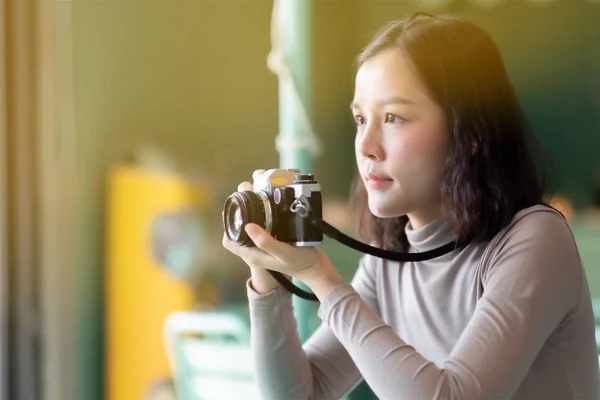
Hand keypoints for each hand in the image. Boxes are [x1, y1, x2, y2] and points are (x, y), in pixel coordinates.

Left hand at [222, 169, 338, 284]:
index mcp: (253, 255)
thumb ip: (266, 242)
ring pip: (250, 224)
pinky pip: (262, 223)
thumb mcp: (283, 253)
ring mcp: (264, 244)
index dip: (228, 225)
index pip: (229, 241)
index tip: (236, 207)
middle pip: (238, 229)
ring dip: (251, 208)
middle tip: (249, 191)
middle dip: (240, 210)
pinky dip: (263, 212)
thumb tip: (247, 226)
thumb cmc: (300, 262)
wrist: (316, 267)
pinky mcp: (273, 238)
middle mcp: (255, 249)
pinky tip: (270, 201)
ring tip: (257, 190)